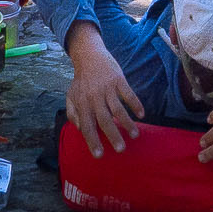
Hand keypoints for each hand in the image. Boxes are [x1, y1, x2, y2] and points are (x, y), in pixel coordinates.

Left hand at [64, 22, 142, 157]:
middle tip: (121, 149)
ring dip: (127, 123)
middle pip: (105, 120)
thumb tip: (79, 129)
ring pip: (118, 109)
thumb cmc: (81, 80)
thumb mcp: (71, 96)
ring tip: (134, 135)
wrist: (89, 56)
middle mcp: (94, 97)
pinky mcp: (118, 79)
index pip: (87, 126)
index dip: (92, 141)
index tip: (99, 155)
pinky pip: (128, 94)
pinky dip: (135, 104)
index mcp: (82, 104)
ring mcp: (107, 88)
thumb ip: (72, 113)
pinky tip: (141, 114)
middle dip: (113, 136)